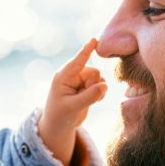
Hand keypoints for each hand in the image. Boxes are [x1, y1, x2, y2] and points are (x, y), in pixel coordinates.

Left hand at [37, 39, 106, 164]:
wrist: (59, 126)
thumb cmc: (60, 116)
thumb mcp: (72, 107)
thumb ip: (89, 97)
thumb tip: (105, 85)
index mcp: (63, 76)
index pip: (78, 61)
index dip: (86, 50)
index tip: (94, 39)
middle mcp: (72, 75)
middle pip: (94, 72)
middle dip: (94, 84)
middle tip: (84, 98)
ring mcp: (81, 81)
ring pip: (99, 79)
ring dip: (98, 90)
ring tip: (85, 101)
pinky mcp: (87, 88)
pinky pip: (101, 85)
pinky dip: (100, 94)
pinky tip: (92, 102)